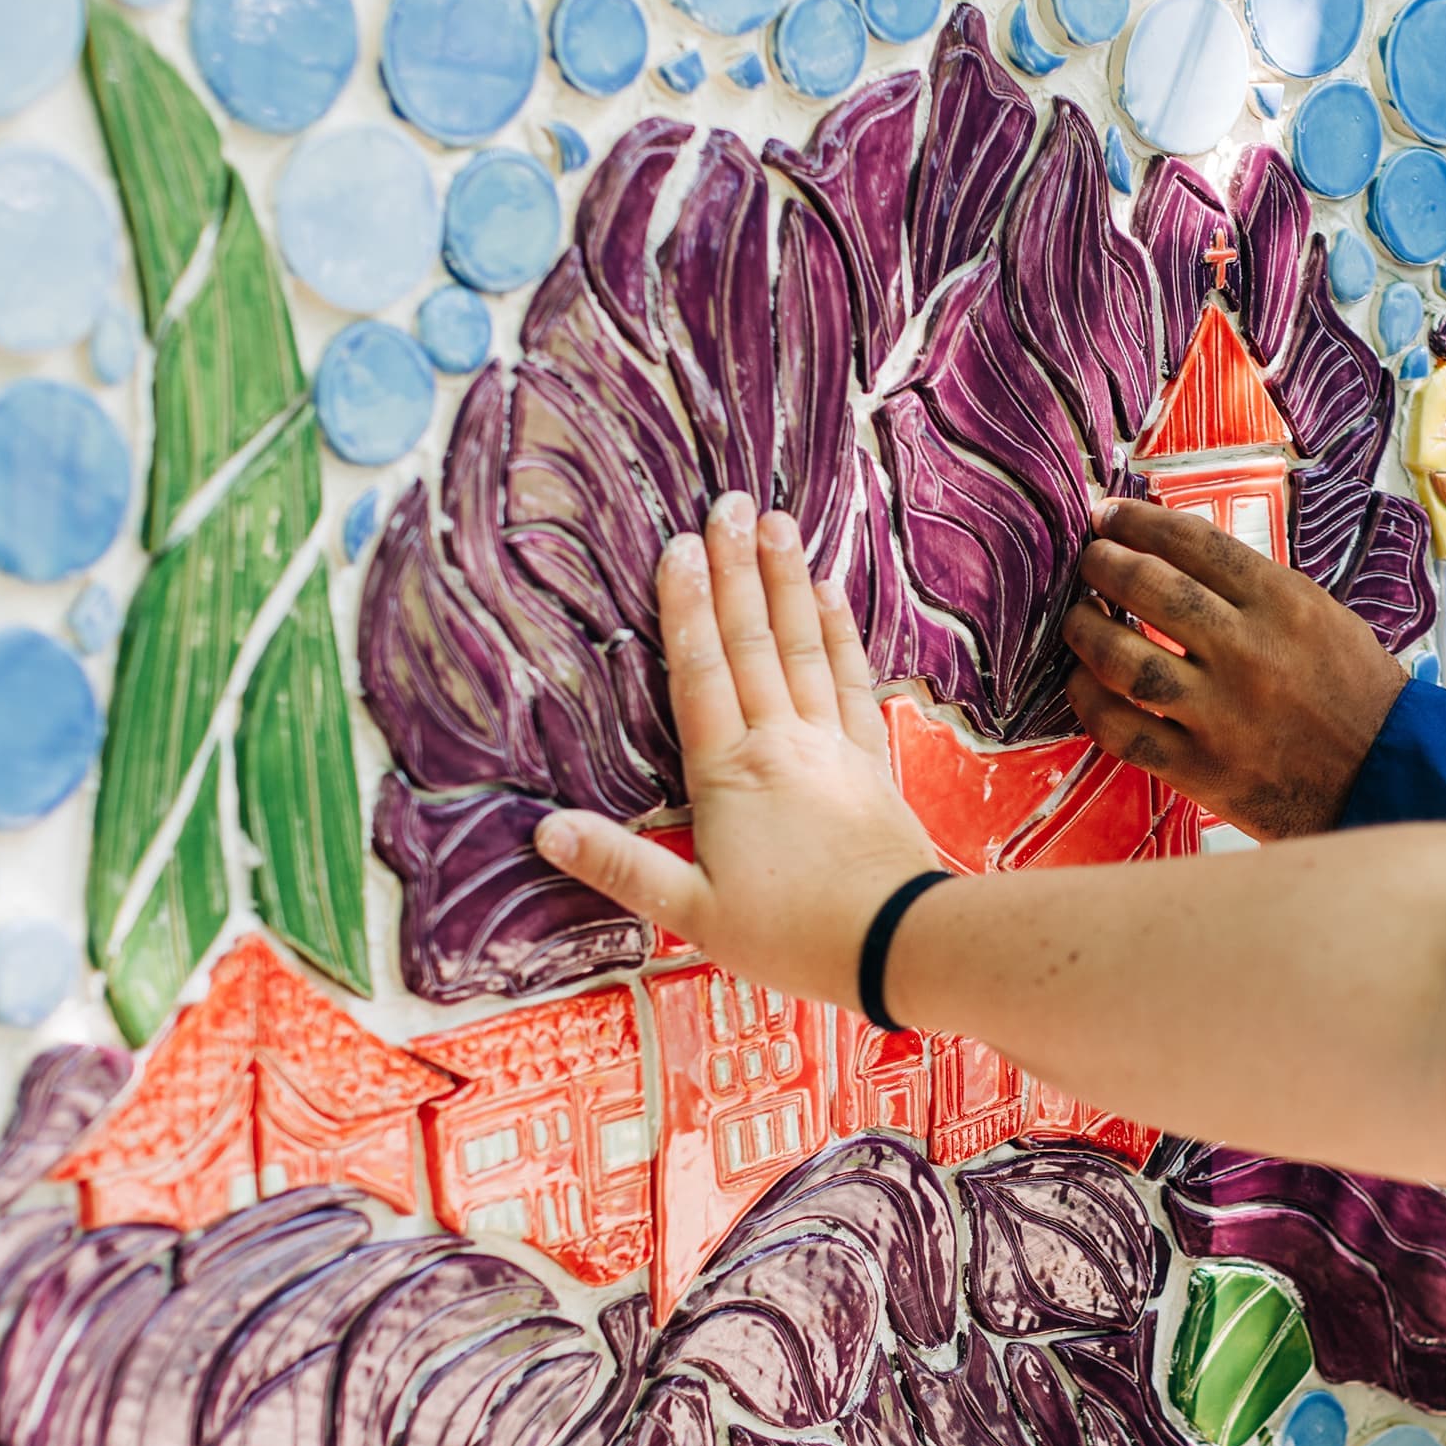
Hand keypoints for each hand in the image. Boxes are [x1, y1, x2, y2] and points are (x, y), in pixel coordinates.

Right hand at [533, 492, 947, 1007]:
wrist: (898, 943)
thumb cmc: (792, 935)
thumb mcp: (691, 914)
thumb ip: (620, 866)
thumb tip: (546, 829)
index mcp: (727, 775)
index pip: (699, 672)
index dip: (685, 607)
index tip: (680, 545)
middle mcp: (779, 743)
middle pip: (751, 641)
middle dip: (736, 569)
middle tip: (730, 502)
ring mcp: (829, 745)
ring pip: (802, 647)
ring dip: (787, 582)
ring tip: (779, 524)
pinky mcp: (869, 761)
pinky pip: (849, 681)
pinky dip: (839, 634)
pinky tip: (832, 595)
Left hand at [1065, 498, 1412, 840]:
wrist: (1388, 776)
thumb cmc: (1356, 691)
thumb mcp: (1323, 617)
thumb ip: (1255, 588)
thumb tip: (1177, 552)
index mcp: (1284, 604)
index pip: (1193, 544)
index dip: (1138, 522)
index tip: (1109, 515)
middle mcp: (1248, 652)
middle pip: (1149, 589)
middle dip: (1103, 565)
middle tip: (1088, 560)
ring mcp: (1221, 714)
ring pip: (1123, 659)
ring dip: (1084, 630)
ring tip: (1076, 617)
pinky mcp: (1202, 768)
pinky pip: (1122, 729)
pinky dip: (1089, 701)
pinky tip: (1081, 682)